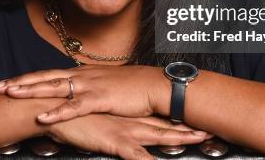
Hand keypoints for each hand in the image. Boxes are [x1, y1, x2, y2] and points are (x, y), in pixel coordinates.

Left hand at [0, 64, 168, 122]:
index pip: (49, 74)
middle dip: (20, 81)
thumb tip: (74, 96)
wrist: (155, 85)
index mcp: (82, 73)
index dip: (27, 78)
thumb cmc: (132, 89)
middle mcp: (82, 75)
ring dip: (31, 90)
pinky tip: (43, 117)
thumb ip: (87, 90)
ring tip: (11, 95)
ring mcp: (90, 85)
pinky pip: (75, 106)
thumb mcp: (105, 86)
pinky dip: (58, 112)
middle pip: (45, 77)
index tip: (8, 81)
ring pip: (54, 87)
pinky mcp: (101, 98)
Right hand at [45, 113, 212, 159]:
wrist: (52, 109)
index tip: (198, 122)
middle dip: (189, 131)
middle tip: (212, 131)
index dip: (180, 123)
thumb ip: (109, 123)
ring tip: (201, 140)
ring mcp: (125, 131)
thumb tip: (116, 128)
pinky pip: (137, 156)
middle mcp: (131, 122)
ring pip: (159, 137)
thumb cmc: (72, 115)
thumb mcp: (95, 119)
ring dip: (180, 140)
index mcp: (127, 117)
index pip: (159, 120)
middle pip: (166, 127)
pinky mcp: (115, 141)